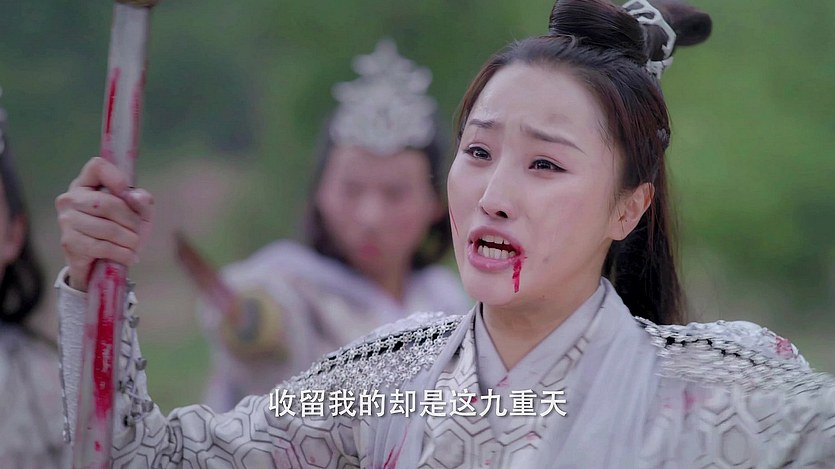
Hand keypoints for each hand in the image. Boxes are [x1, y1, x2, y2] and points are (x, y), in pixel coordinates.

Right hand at [55, 157, 154, 290]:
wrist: (100, 262)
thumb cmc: (120, 230)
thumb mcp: (139, 214)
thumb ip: (142, 202)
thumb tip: (136, 198)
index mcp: (86, 184)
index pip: (96, 166)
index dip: (116, 177)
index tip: (128, 194)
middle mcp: (70, 198)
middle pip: (108, 203)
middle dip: (131, 221)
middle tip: (138, 232)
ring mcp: (67, 220)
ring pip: (108, 228)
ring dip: (130, 240)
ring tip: (134, 246)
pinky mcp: (69, 242)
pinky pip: (103, 247)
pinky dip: (122, 254)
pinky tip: (129, 257)